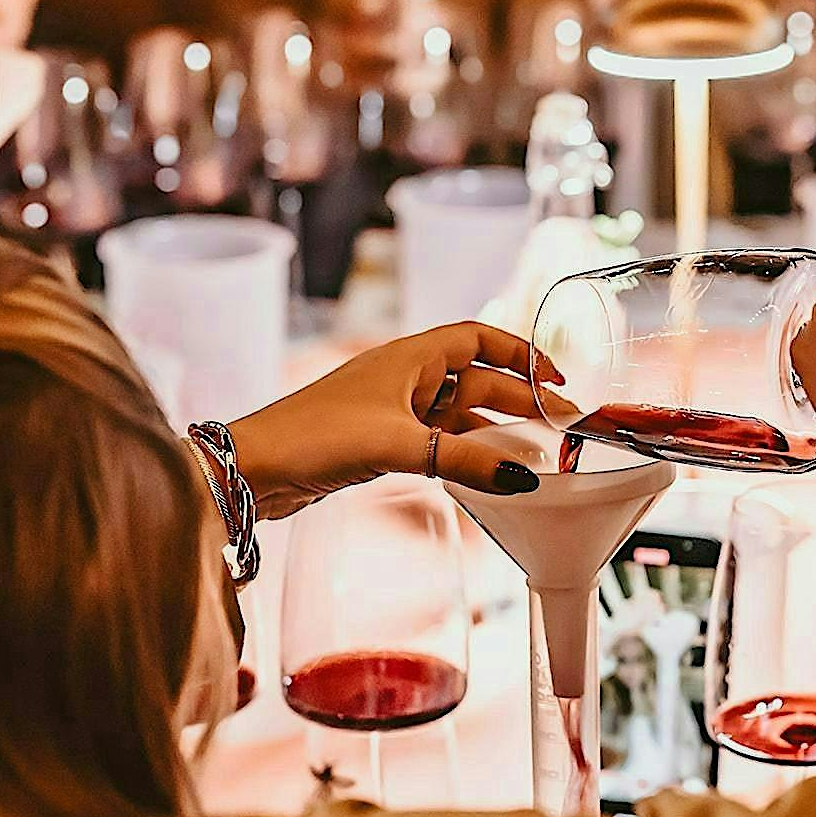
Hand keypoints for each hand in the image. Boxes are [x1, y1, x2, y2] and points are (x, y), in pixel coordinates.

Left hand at [228, 322, 560, 518]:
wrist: (253, 469)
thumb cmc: (316, 436)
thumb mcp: (399, 445)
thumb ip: (465, 461)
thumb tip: (522, 477)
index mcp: (410, 357)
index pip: (480, 339)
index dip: (522, 354)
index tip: (556, 378)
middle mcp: (405, 377)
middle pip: (477, 379)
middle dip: (520, 399)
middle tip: (562, 423)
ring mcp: (394, 410)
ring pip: (460, 413)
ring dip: (496, 429)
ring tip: (536, 451)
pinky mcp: (382, 441)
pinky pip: (440, 439)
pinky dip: (467, 451)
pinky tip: (487, 470)